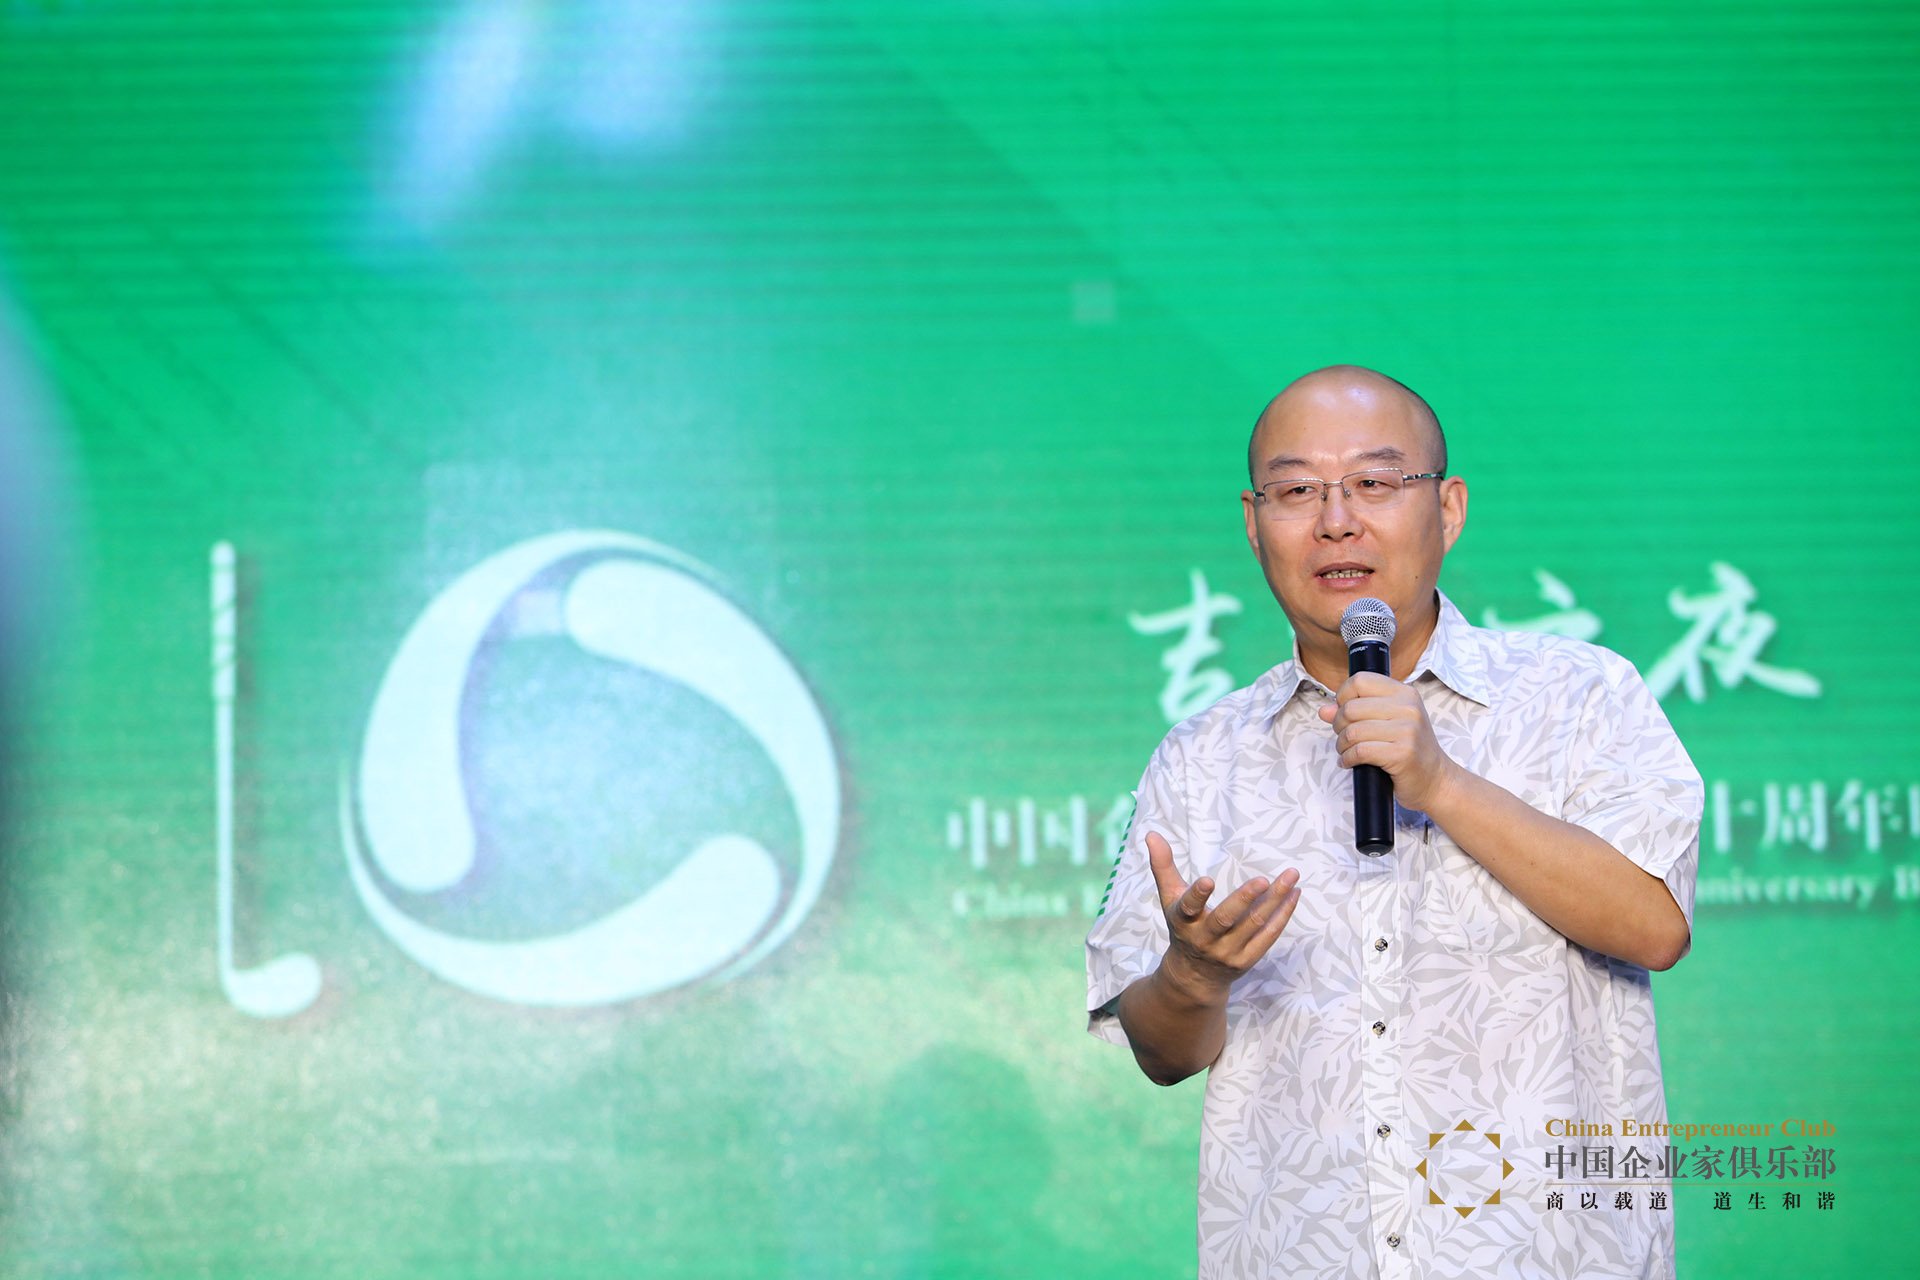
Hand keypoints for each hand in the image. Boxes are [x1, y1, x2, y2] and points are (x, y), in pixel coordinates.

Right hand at [1147, 831, 1299, 997]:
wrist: (1194, 976)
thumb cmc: (1183, 927)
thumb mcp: (1170, 899)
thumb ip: (1163, 867)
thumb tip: (1151, 834)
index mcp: (1184, 921)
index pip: (1188, 907)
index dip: (1197, 895)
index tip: (1208, 880)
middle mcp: (1204, 939)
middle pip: (1226, 919)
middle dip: (1244, 899)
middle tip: (1264, 880)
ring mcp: (1227, 952)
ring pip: (1253, 925)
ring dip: (1274, 901)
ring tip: (1291, 877)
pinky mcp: (1246, 960)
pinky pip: (1267, 937)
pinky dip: (1282, 916)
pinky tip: (1294, 895)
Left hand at [1317, 670, 1462, 811]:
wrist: (1435, 779)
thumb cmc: (1408, 748)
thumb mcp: (1386, 722)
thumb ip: (1355, 711)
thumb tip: (1324, 710)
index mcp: (1404, 693)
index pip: (1360, 680)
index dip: (1342, 696)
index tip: (1343, 712)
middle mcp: (1408, 708)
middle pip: (1351, 708)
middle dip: (1338, 725)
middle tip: (1344, 737)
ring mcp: (1407, 731)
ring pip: (1353, 731)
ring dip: (1342, 745)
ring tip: (1346, 751)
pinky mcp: (1402, 754)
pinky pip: (1360, 751)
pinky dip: (1348, 759)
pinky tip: (1350, 762)